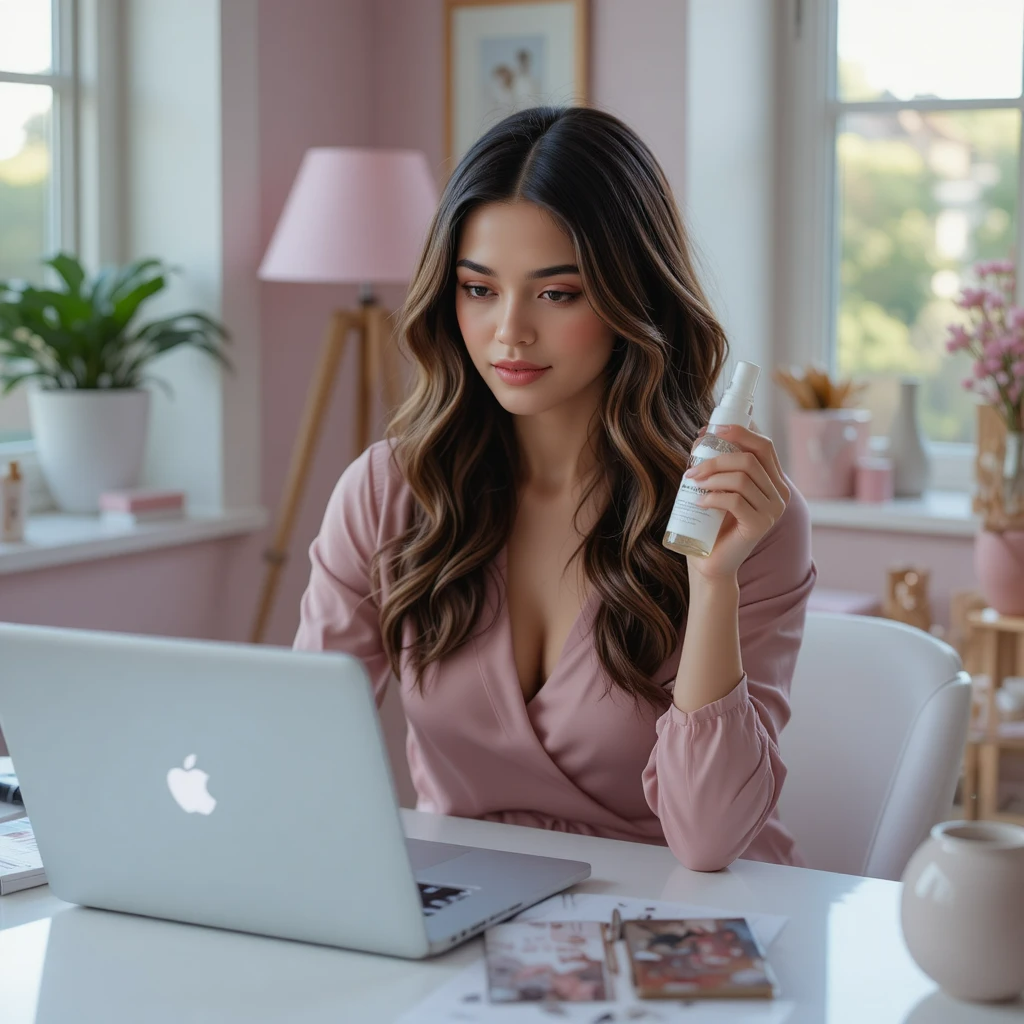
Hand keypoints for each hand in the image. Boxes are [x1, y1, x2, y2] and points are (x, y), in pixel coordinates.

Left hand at [683, 424, 789, 581]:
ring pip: (742, 478)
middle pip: (751, 459)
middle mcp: (779, 494)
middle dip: (717, 457)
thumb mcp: (719, 487)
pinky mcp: (759, 526)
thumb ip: (721, 465)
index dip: (740, 432)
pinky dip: (713, 497)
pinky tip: (699, 502)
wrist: (711, 562)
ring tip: (693, 484)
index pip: (764, 446)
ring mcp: (772, 511)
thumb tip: (704, 434)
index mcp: (773, 480)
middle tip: (692, 467)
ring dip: (712, 477)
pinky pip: (735, 500)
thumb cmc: (712, 522)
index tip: (713, 430)